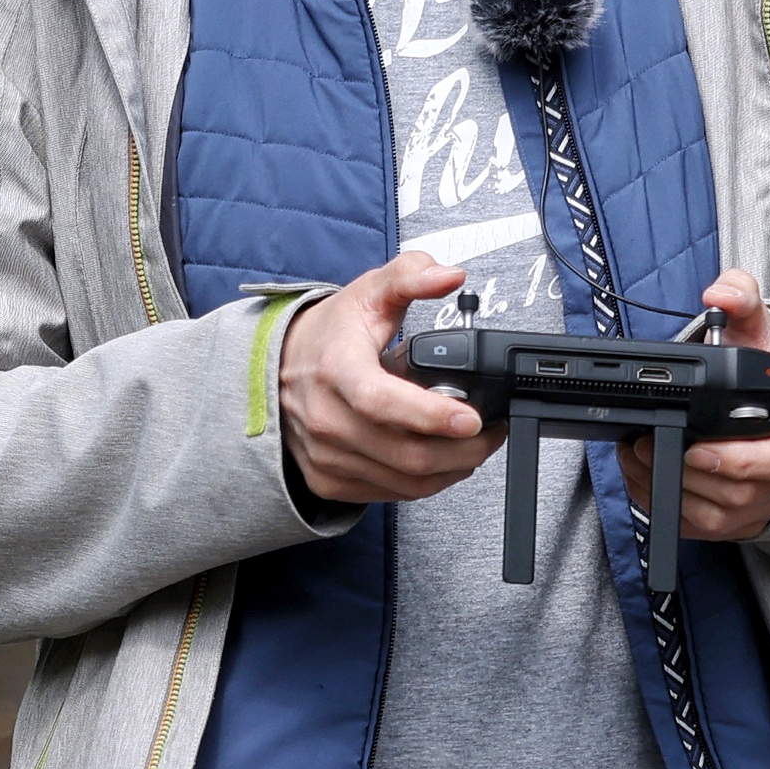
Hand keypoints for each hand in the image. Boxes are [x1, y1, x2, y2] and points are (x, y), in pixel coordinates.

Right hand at [276, 249, 501, 510]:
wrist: (277, 370)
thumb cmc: (327, 336)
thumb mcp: (368, 293)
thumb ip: (410, 276)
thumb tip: (450, 275)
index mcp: (335, 370)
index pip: (382, 403)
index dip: (431, 415)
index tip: (472, 417)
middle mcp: (325, 419)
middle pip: (406, 453)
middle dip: (464, 448)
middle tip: (491, 431)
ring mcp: (326, 455)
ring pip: (406, 481)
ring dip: (453, 468)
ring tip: (474, 444)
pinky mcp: (329, 480)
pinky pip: (392, 493)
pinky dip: (427, 481)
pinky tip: (443, 459)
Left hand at [616, 271, 769, 541]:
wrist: (764, 407)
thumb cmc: (762, 374)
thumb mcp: (756, 329)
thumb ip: (743, 298)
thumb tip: (722, 292)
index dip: (741, 462)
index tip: (697, 449)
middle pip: (740, 496)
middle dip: (683, 475)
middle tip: (641, 444)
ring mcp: (762, 505)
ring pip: (714, 516)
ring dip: (665, 489)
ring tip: (635, 454)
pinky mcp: (735, 522)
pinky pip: (697, 527)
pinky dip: (662, 505)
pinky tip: (640, 474)